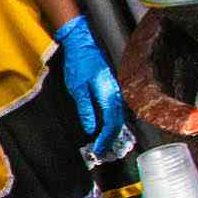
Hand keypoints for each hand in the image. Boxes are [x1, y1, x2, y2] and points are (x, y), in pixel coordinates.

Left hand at [55, 16, 124, 155]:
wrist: (82, 44)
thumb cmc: (79, 63)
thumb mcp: (78, 89)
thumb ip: (85, 110)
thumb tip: (91, 128)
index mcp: (108, 94)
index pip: (111, 123)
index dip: (105, 139)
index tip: (98, 149)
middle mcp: (116, 93)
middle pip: (118, 122)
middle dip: (111, 140)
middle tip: (102, 152)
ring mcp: (116, 90)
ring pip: (119, 117)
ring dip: (113, 133)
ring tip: (106, 145)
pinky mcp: (112, 89)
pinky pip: (117, 110)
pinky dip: (113, 122)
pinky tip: (108, 129)